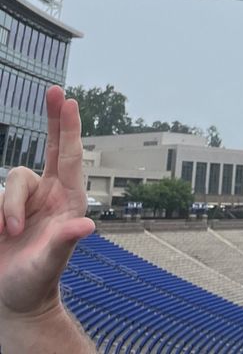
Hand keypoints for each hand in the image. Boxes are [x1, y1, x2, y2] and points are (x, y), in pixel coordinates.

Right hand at [0, 85, 94, 316]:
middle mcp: (50, 193)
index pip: (69, 156)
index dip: (69, 127)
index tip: (69, 101)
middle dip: (54, 119)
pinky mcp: (5, 208)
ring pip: (13, 181)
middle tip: (55, 90)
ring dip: (8, 208)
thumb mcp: (50, 265)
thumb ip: (63, 244)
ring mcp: (27, 199)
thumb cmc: (37, 282)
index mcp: (68, 200)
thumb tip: (86, 227)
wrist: (13, 299)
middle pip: (52, 147)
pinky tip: (2, 235)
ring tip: (9, 236)